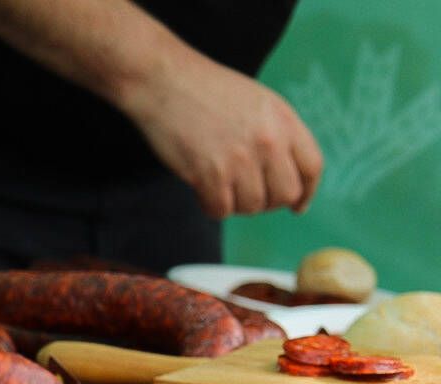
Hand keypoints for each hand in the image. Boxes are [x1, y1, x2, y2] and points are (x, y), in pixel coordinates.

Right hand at [118, 49, 322, 218]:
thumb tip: (286, 173)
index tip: (298, 205)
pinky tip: (202, 191)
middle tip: (249, 197)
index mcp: (283, 119)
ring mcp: (240, 158)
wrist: (165, 81)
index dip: (306, 192)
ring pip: (253, 206)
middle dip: (269, 203)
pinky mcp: (209, 173)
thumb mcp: (257, 102)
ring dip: (236, 204)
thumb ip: (277, 132)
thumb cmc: (206, 91)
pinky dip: (211, 206)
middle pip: (286, 194)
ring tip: (220, 187)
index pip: (311, 167)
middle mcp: (268, 140)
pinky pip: (221, 209)